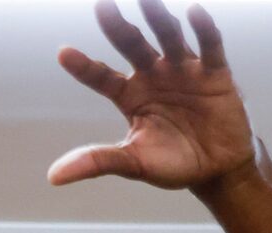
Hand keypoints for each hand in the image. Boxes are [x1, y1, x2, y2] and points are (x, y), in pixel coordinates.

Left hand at [49, 2, 256, 192]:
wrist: (217, 170)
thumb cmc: (172, 163)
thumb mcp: (134, 163)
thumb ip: (98, 161)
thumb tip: (54, 177)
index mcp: (129, 95)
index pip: (101, 77)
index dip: (84, 66)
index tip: (62, 53)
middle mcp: (153, 75)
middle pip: (131, 44)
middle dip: (117, 26)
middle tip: (102, 4)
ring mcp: (183, 70)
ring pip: (167, 36)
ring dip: (157, 17)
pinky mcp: (214, 73)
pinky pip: (209, 46)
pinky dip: (203, 28)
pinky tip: (194, 10)